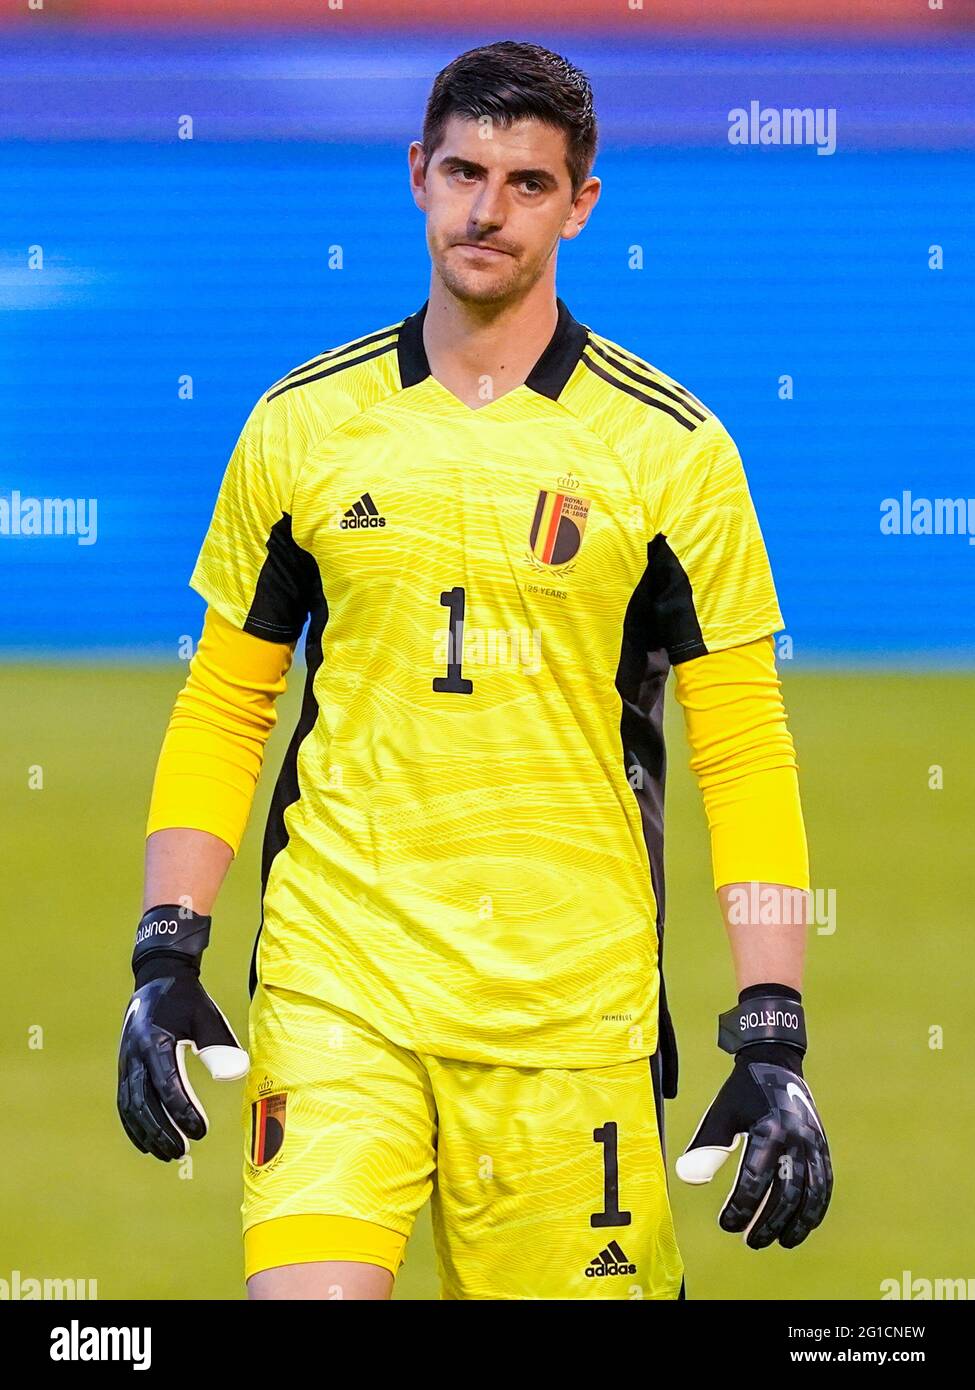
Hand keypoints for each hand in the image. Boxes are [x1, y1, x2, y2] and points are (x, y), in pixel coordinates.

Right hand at [118, 952, 247, 1161]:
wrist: (158, 976)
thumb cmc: (187, 999)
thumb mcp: (206, 1016)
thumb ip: (219, 1045)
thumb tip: (236, 1074)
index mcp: (154, 1041)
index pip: (167, 1084)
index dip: (182, 1111)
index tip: (200, 1131)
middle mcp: (134, 1054)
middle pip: (143, 1102)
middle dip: (162, 1131)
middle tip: (183, 1152)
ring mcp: (126, 1061)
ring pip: (130, 1107)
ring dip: (147, 1133)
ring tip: (168, 1154)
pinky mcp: (125, 1066)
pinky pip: (125, 1102)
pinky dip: (134, 1125)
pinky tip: (147, 1143)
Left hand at [675, 1042, 831, 1248]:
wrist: (776, 1062)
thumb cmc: (743, 1091)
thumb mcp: (721, 1113)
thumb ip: (706, 1146)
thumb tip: (687, 1178)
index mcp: (769, 1130)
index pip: (755, 1180)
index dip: (741, 1207)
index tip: (726, 1224)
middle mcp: (797, 1139)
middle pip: (786, 1194)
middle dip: (768, 1223)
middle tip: (750, 1241)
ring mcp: (814, 1143)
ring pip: (811, 1194)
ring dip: (797, 1223)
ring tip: (781, 1242)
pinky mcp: (823, 1146)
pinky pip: (825, 1184)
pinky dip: (816, 1208)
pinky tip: (804, 1225)